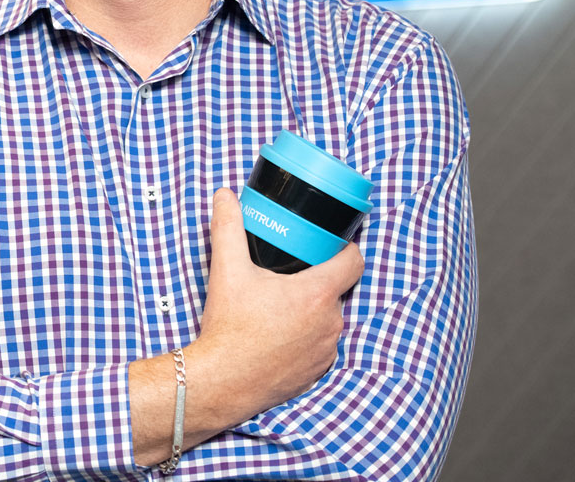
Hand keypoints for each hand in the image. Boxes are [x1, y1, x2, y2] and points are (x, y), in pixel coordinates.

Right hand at [189, 188, 363, 424]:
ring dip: (311, 309)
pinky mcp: (318, 371)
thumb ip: (228, 227)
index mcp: (317, 294)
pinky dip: (305, 336)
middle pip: (336, 289)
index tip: (327, 244)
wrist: (223, 380)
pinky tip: (279, 334)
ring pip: (327, 318)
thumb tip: (226, 196)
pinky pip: (320, 345)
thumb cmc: (230, 327)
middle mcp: (330, 322)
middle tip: (288, 273)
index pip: (354, 261)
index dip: (345, 248)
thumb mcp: (227, 270)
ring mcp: (327, 350)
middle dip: (317, 279)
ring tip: (279, 304)